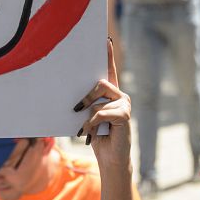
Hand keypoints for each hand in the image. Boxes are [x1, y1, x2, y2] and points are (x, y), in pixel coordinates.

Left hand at [74, 39, 130, 170]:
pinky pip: (100, 113)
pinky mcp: (124, 115)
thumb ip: (85, 104)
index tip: (106, 39)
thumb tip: (74, 98)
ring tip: (86, 130)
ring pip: (98, 101)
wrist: (109, 159)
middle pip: (100, 83)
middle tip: (76, 109)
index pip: (109, 71)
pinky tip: (90, 134)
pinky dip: (91, 124)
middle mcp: (120, 96)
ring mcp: (124, 104)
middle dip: (85, 97)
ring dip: (87, 117)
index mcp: (110, 94)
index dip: (108, 55)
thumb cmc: (96, 137)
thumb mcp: (86, 118)